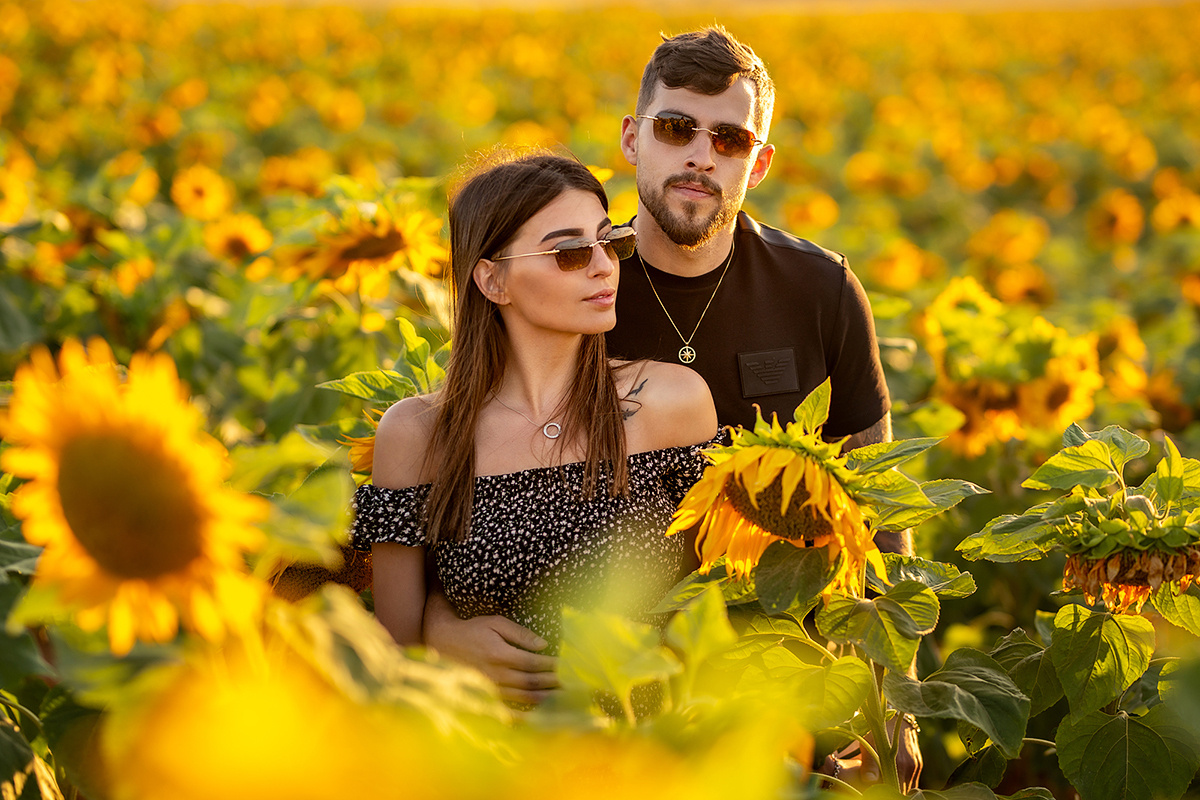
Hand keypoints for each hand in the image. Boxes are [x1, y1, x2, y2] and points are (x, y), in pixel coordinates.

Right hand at [423, 594, 558, 705]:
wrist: (444, 643)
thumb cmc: (473, 630)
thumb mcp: (496, 623)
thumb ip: (520, 634)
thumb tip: (543, 645)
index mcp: (499, 654)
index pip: (533, 663)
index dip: (552, 666)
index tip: (568, 666)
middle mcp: (496, 674)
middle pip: (532, 682)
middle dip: (554, 683)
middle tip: (573, 684)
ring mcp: (491, 688)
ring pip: (523, 697)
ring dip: (546, 698)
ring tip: (564, 698)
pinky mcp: (486, 695)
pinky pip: (509, 707)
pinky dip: (526, 712)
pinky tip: (539, 715)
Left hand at [821, 715, 921, 791]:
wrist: (896, 713)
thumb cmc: (877, 728)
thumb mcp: (870, 742)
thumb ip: (869, 763)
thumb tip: (869, 781)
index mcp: (899, 764)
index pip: (893, 789)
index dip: (883, 792)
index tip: (873, 793)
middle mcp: (910, 768)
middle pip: (902, 791)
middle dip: (890, 791)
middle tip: (876, 791)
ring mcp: (915, 767)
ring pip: (908, 788)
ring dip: (897, 789)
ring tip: (883, 786)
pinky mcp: (918, 764)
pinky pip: (912, 782)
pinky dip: (903, 784)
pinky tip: (892, 781)